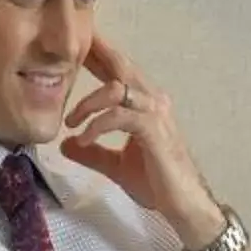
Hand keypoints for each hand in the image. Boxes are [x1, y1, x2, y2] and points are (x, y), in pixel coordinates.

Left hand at [61, 36, 224, 245]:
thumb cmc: (157, 184)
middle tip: (68, 45)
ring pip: (115, 89)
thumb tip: (65, 144)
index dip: (97, 56)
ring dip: (88, 102)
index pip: (119, 72)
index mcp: (145, 104)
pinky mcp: (153, 130)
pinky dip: (97, 125)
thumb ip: (93, 152)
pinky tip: (83, 138)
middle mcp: (152, 101)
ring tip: (71, 121)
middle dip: (94, 52)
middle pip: (120, 65)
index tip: (74, 46)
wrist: (184, 205)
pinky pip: (119, 116)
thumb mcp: (116, 166)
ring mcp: (155, 113)